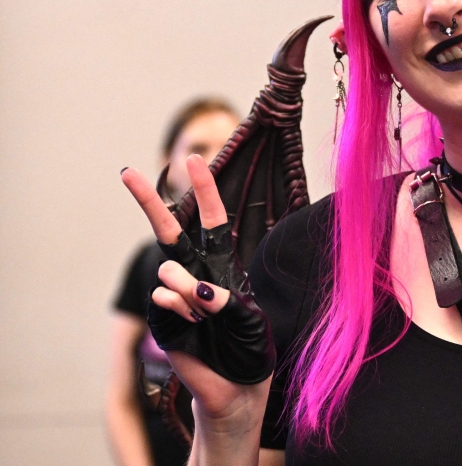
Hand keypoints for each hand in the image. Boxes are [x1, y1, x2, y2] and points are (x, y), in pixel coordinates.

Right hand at [121, 155, 274, 422]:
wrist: (236, 387)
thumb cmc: (251, 347)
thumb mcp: (251, 319)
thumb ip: (224, 300)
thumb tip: (189, 290)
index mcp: (223, 264)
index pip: (212, 220)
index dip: (203, 191)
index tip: (193, 159)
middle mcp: (196, 273)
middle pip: (169, 231)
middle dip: (149, 201)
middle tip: (126, 172)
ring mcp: (176, 294)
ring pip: (170, 272)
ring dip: (190, 291)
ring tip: (209, 317)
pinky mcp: (163, 317)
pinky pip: (164, 301)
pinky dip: (182, 313)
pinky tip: (196, 329)